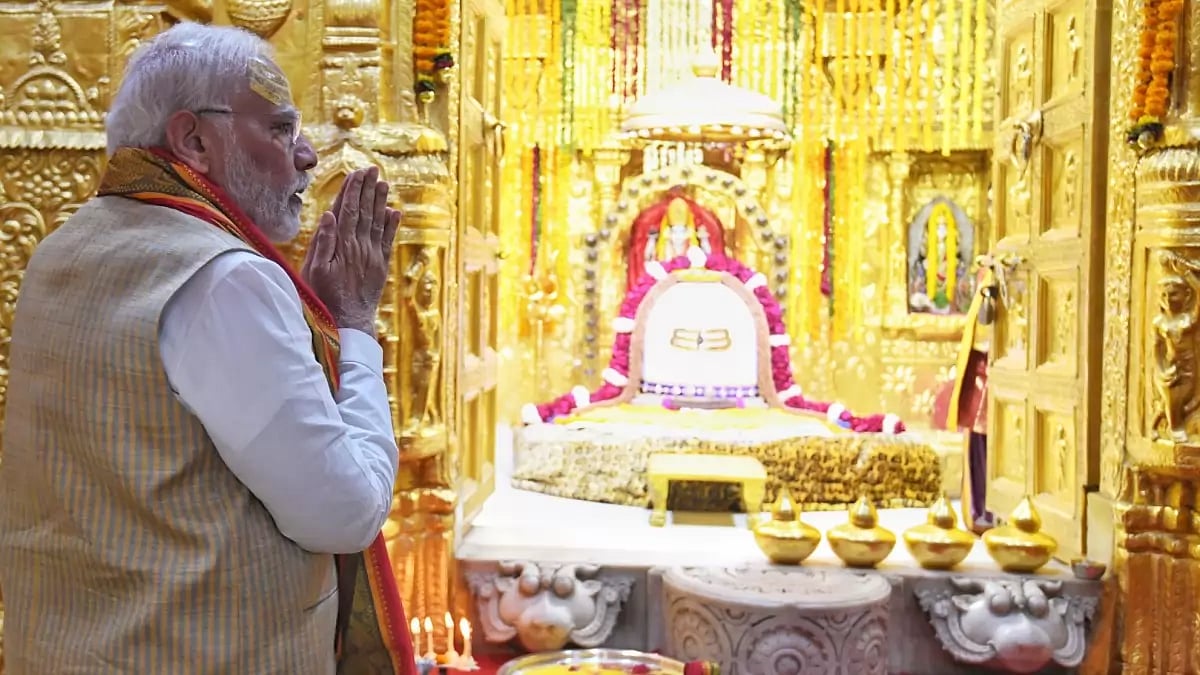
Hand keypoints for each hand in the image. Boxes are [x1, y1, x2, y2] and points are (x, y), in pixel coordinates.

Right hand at [301, 166, 401, 334]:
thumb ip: (323, 242)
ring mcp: (373, 256)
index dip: (353, 190)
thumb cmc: (324, 296)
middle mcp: (360, 247)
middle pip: (365, 212)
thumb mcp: (315, 270)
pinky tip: (394, 211)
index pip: (348, 211)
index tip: (357, 173)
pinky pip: (388, 240)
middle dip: (368, 189)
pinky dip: (392, 225)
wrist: (349, 321)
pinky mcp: (380, 266)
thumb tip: (329, 216)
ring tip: (384, 183)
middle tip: (373, 169)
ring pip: (378, 222)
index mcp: (342, 245)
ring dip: (381, 201)